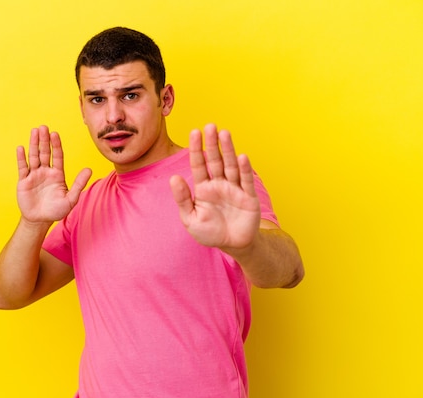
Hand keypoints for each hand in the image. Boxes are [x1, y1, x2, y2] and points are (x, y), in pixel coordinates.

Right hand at [16, 125, 91, 224]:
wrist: (40, 220)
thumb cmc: (56, 210)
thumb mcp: (71, 199)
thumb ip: (79, 184)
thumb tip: (89, 169)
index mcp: (57, 174)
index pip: (57, 156)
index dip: (56, 145)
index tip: (55, 134)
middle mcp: (46, 171)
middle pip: (45, 153)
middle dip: (44, 140)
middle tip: (44, 127)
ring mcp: (34, 175)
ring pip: (34, 156)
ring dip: (34, 144)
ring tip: (34, 131)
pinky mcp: (24, 181)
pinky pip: (23, 167)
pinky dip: (21, 158)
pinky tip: (21, 148)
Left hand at [169, 124, 260, 251]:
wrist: (233, 245)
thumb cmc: (210, 232)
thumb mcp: (190, 218)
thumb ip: (183, 198)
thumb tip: (173, 178)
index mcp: (204, 188)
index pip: (199, 164)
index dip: (196, 149)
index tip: (194, 132)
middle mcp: (219, 184)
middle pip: (215, 160)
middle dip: (212, 144)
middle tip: (210, 126)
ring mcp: (234, 189)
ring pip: (231, 166)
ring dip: (228, 150)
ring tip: (224, 133)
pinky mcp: (248, 197)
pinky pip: (246, 181)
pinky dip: (244, 169)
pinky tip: (241, 157)